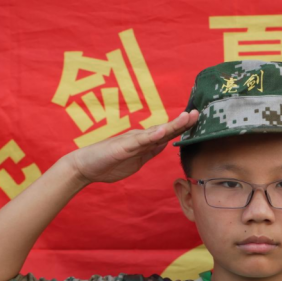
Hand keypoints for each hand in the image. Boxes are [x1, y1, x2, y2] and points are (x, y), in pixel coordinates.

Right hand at [67, 110, 199, 184]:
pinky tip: (163, 131)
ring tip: (187, 118)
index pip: (167, 135)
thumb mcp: (135, 160)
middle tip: (198, 113)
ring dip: (172, 125)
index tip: (196, 122)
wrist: (84, 167)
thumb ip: (149, 151)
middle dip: (182, 123)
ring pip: (156, 132)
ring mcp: (132, 141)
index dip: (182, 129)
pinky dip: (152, 136)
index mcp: (143, 142)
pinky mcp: (123, 147)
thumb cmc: (107, 164)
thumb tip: (164, 144)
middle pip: (165, 130)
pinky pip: (140, 141)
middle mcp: (139, 138)